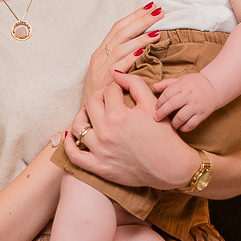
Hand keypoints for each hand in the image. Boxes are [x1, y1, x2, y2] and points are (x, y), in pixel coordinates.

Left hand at [65, 71, 198, 189]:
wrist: (171, 167)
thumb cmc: (164, 135)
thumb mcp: (152, 105)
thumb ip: (134, 84)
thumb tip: (116, 73)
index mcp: (119, 116)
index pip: (109, 91)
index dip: (116, 88)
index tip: (120, 91)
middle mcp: (106, 133)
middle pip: (91, 104)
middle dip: (99, 96)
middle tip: (107, 99)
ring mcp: (100, 151)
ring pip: (79, 126)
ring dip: (82, 115)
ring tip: (91, 113)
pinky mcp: (99, 167)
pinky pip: (74, 155)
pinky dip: (69, 144)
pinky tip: (72, 136)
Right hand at [82, 5, 162, 100]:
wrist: (87, 114)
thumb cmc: (102, 93)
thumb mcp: (108, 72)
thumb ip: (121, 58)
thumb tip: (141, 44)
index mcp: (100, 52)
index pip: (118, 27)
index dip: (134, 16)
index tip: (151, 7)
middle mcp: (99, 57)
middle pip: (121, 32)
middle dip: (141, 20)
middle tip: (159, 12)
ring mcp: (100, 68)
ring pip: (121, 46)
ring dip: (140, 37)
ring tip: (157, 31)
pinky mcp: (104, 81)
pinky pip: (119, 65)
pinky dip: (131, 56)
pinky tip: (143, 50)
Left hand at [152, 71, 220, 132]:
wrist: (214, 87)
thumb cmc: (194, 83)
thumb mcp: (181, 79)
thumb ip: (167, 83)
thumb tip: (154, 86)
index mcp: (183, 86)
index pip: (167, 94)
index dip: (160, 102)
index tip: (156, 107)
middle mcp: (189, 96)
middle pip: (172, 105)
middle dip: (162, 113)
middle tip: (156, 118)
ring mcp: (196, 105)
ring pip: (182, 116)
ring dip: (173, 122)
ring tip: (171, 124)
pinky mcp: (202, 114)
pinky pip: (192, 124)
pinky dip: (185, 128)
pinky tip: (180, 127)